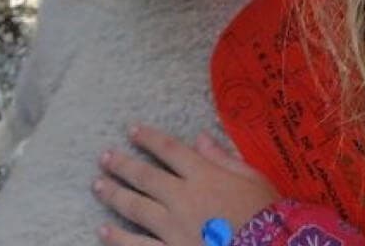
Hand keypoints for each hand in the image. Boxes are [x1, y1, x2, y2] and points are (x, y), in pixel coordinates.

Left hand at [94, 125, 279, 245]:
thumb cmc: (267, 215)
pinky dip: (118, 239)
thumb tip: (200, 136)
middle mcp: (183, 198)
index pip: (170, 150)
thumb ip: (223, 158)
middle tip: (103, 157)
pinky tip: (103, 232)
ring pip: (136, 208)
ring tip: (97, 186)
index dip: (149, 138)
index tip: (131, 130)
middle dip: (122, 165)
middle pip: (145, 177)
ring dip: (114, 195)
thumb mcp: (253, 178)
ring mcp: (174, 229)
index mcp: (204, 176)